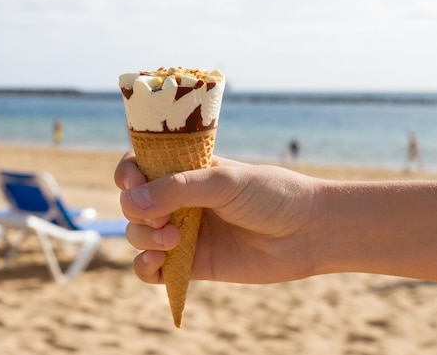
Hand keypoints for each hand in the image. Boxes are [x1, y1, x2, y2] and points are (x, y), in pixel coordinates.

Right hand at [114, 150, 321, 284]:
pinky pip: (152, 270)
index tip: (132, 181)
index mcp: (186, 170)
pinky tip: (158, 264)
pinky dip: (144, 268)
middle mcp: (180, 200)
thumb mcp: (223, 181)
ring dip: (143, 238)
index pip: (140, 166)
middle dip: (138, 211)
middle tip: (164, 219)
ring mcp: (183, 233)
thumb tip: (130, 203)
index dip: (128, 173)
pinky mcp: (191, 265)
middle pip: (133, 204)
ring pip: (138, 236)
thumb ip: (176, 189)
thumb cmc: (271, 195)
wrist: (308, 232)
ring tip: (173, 241)